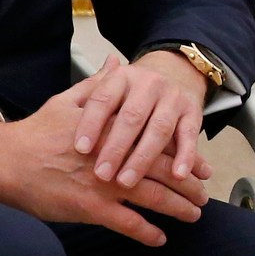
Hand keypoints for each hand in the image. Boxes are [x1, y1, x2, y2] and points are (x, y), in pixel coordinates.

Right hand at [0, 71, 210, 245]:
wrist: (4, 161)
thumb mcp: (67, 101)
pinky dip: (147, 232)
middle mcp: (114, 156)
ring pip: (153, 197)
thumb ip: (98, 86)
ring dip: (178, 208)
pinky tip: (161, 239)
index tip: (201, 165)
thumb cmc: (36, 131)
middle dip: (188, 183)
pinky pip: (127, 223)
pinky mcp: (90, 207)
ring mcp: (103, 183)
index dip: (184, 154)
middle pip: (163, 170)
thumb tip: (116, 63)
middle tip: (204, 194)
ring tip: (194, 215)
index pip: (159, 141)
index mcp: (113, 130)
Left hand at [71, 49, 214, 191]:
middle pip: (131, 117)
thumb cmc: (130, 93)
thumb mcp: (107, 88)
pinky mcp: (194, 113)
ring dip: (143, 159)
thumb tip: (60, 115)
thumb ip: (85, 97)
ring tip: (127, 183)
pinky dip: (185, 156)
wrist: (175, 72)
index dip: (91, 124)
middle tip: (101, 175)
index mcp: (121, 77)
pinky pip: (190, 136)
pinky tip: (177, 176)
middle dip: (116, 148)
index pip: (102, 99)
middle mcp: (149, 84)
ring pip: (159, 130)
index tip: (80, 149)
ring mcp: (173, 98)